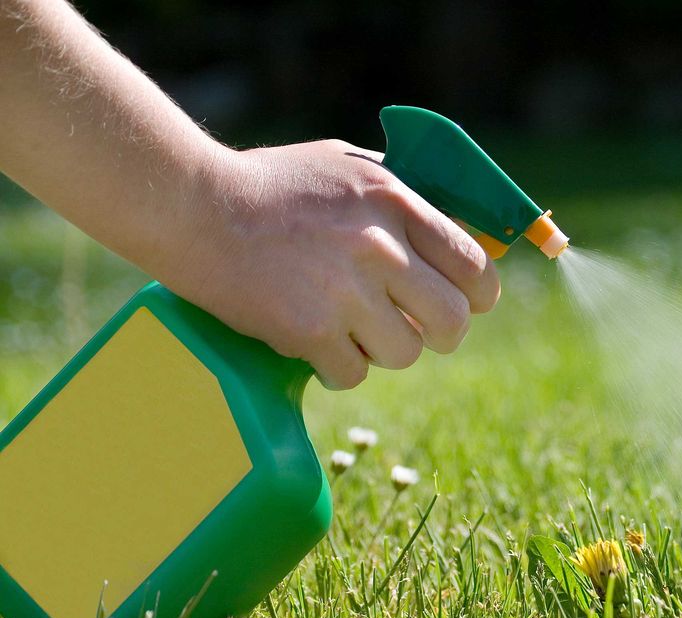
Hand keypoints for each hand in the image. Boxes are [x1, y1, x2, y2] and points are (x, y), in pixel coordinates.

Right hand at [177, 140, 500, 389]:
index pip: (473, 264)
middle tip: (417, 330)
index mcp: (396, 202)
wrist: (192, 206)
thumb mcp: (348, 168)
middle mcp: (380, 246)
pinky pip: (353, 374)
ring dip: (383, 350)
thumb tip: (458, 232)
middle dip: (442, 334)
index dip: (479, 294)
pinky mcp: (309, 331)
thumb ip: (404, 197)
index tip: (470, 303)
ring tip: (351, 329)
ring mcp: (346, 291)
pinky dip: (337, 367)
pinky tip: (315, 342)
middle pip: (453, 320)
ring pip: (405, 353)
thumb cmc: (271, 185)